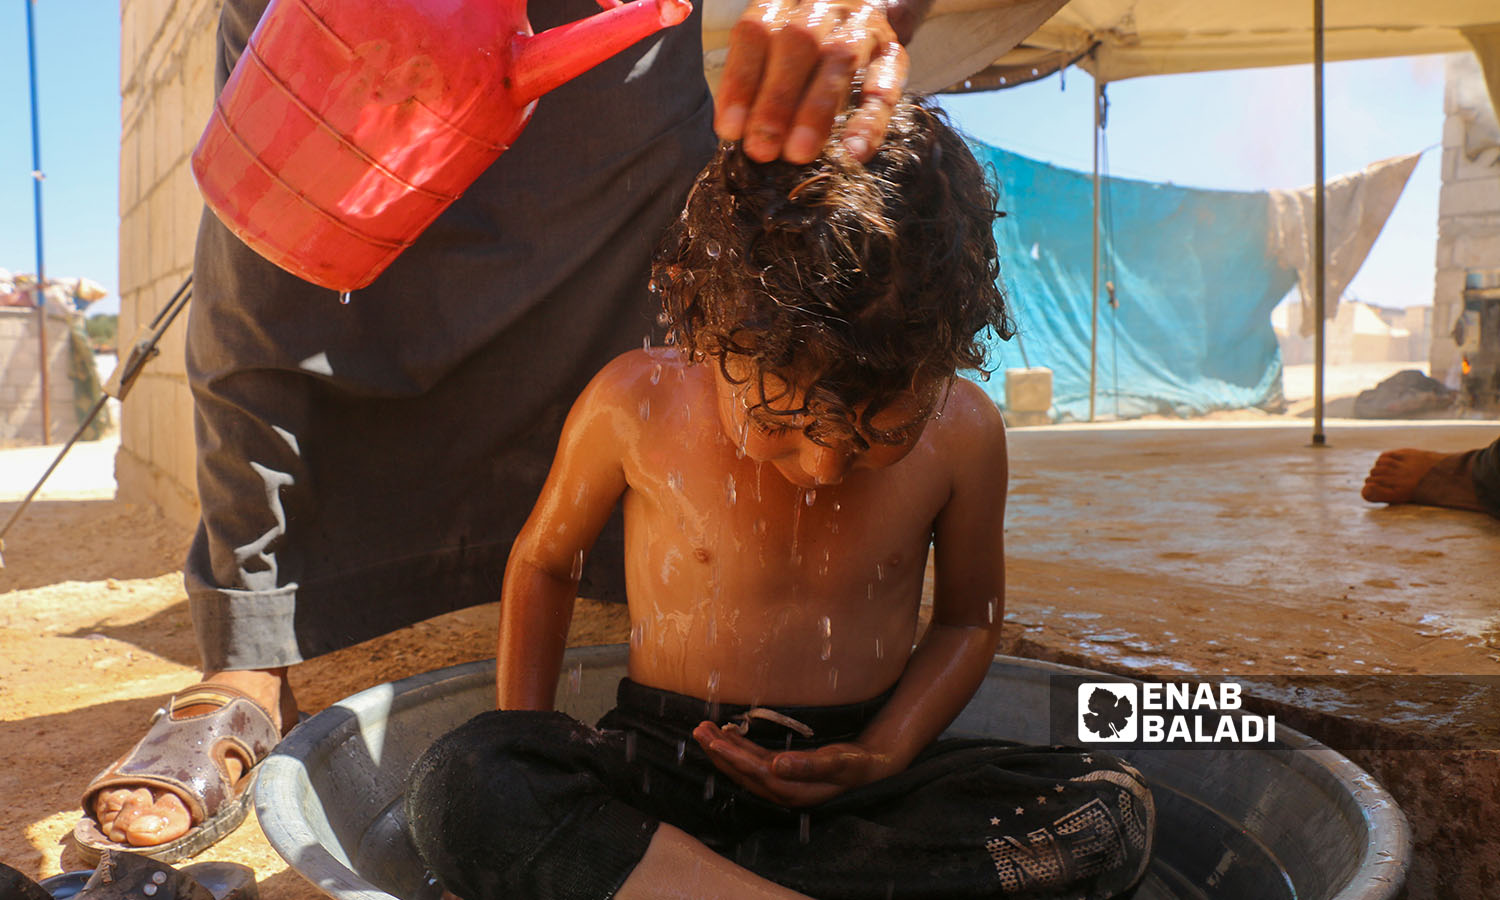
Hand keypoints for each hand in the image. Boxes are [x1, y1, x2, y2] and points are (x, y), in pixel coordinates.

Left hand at [693, 720, 894, 805]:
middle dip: (720, 752)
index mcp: (793, 791)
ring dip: (725, 750)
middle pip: (744, 772)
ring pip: (746, 767)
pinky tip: (728, 736)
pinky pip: (755, 762)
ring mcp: (783, 782)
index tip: (714, 742)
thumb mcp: (838, 763)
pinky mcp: (785, 772)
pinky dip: (739, 749)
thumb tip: (777, 765)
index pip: (755, 774)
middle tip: (699, 730)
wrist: (871, 767)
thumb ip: (809, 765)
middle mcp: (783, 790)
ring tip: (704, 731)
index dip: (734, 758)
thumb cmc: (856, 764)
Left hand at [715, 0, 910, 163]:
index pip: (756, 33)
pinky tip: (853, 151)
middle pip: (798, 42)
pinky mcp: (893, 54)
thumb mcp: (770, 45)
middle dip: (777, 100)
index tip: (731, 130)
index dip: (741, 82)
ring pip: (839, 59)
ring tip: (798, 153)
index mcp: (783, 1)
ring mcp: (861, 27)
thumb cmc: (801, 45)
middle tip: (762, 148)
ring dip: (816, 111)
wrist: (864, 10)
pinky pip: (885, 85)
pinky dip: (869, 121)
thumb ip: (754, 78)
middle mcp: (822, 7)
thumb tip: (738, 132)